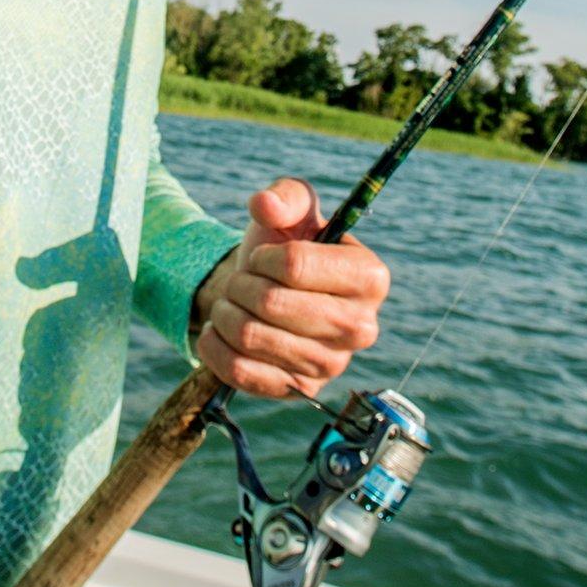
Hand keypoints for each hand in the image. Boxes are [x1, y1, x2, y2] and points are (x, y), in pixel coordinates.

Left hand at [190, 178, 391, 399]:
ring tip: (232, 303)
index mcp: (371, 277)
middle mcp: (361, 327)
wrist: (271, 296)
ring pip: (250, 336)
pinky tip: (219, 331)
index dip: (262, 257)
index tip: (262, 257)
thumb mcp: (293, 210)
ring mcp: (332, 365)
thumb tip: (265, 205)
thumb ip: (284, 196)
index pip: (294, 265)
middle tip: (241, 281)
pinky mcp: (301, 390)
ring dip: (225, 312)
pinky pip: (241, 373)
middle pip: (270, 303)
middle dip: (240, 285)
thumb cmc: (288, 247)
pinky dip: (215, 346)